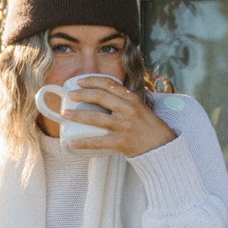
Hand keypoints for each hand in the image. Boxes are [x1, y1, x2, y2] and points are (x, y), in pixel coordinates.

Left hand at [62, 76, 176, 157]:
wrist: (163, 148)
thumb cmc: (150, 128)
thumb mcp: (141, 108)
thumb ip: (125, 101)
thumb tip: (105, 96)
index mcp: (132, 99)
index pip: (110, 84)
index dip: (93, 80)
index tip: (79, 81)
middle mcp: (128, 109)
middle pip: (100, 97)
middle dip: (81, 94)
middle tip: (69, 95)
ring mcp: (124, 126)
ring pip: (96, 118)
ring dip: (77, 115)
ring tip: (64, 114)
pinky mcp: (122, 142)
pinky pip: (99, 142)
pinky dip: (83, 143)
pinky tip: (71, 143)